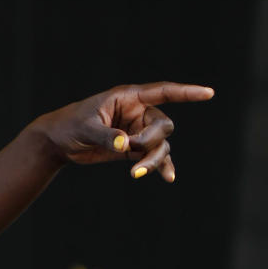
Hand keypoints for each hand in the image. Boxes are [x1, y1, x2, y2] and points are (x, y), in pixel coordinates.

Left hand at [34, 82, 214, 181]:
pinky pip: (154, 157)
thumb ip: (107, 136)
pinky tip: (167, 177)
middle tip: (130, 148)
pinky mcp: (133, 149)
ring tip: (136, 173)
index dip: (186, 92)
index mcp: (128, 97)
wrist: (59, 142)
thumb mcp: (86, 128)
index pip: (163, 91)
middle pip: (163, 124)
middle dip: (151, 140)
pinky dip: (160, 166)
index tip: (208, 93)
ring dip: (154, 159)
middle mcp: (137, 112)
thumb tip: (126, 146)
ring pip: (160, 144)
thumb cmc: (70, 126)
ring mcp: (137, 131)